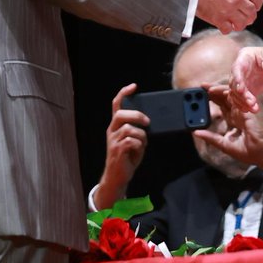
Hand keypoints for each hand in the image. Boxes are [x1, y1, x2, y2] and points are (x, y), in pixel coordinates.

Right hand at [94, 83, 148, 209]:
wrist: (117, 177)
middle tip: (147, 122)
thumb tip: (149, 122)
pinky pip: (131, 141)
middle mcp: (112, 131)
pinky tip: (138, 150)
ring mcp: (113, 141)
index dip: (124, 93)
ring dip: (141, 136)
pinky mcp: (117, 151)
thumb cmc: (127, 157)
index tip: (134, 86)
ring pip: (129, 129)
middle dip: (136, 115)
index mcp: (116, 126)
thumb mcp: (134, 140)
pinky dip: (139, 145)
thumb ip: (138, 130)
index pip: (116, 105)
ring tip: (142, 144)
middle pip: (121, 114)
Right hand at [191, 0, 262, 32]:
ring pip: (243, 23)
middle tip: (248, 14)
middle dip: (251, 14)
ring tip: (238, 21)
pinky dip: (228, 28)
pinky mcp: (216, 19)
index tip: (256, 4)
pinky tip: (225, 25)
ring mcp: (227, 10)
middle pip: (252, 11)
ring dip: (242, 23)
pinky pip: (228, 29)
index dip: (258, 2)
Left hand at [192, 83, 262, 169]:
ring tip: (207, 87)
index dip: (213, 99)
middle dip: (214, 91)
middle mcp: (238, 114)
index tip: (202, 95)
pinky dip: (229, 94)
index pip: (222, 106)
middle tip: (202, 86)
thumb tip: (196, 133)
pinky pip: (238, 100)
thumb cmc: (246, 152)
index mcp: (234, 120)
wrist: (261, 154)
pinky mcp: (247, 111)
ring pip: (230, 96)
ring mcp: (243, 111)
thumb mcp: (223, 144)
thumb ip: (211, 137)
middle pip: (225, 99)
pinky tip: (219, 91)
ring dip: (218, 91)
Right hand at [228, 45, 262, 113]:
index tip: (240, 90)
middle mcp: (240, 68)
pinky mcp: (247, 90)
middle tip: (251, 102)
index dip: (237, 78)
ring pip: (235, 93)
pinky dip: (244, 105)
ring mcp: (242, 80)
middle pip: (234, 83)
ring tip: (254, 109)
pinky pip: (240, 99)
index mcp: (245, 57)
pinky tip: (251, 110)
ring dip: (243, 102)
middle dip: (241, 94)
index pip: (237, 68)